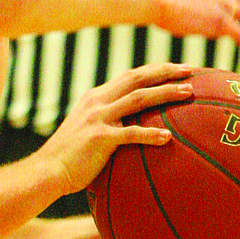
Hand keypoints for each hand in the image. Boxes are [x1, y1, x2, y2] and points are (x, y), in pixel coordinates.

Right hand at [39, 62, 194, 196]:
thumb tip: (134, 127)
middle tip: (190, 71)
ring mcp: (98, 118)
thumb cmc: (71, 156)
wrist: (48, 170)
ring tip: (188, 92)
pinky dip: (151, 134)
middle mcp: (97, 101)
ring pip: (138, 99)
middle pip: (137, 79)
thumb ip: (108, 122)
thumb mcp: (88, 129)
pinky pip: (131, 133)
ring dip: (166, 93)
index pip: (130, 76)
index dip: (155, 70)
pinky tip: (168, 137)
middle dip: (165, 71)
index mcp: (95, 97)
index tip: (177, 68)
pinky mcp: (99, 138)